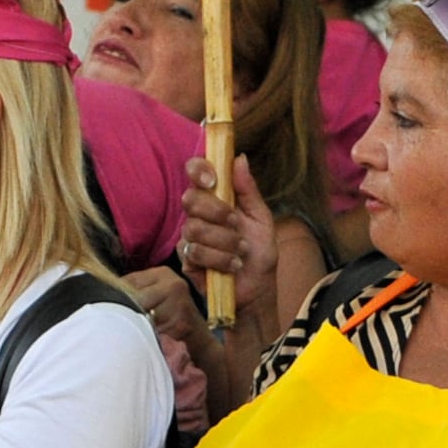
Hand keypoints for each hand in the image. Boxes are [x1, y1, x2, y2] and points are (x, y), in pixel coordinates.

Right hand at [178, 151, 274, 301]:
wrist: (258, 289)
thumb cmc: (259, 253)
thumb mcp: (261, 218)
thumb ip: (248, 190)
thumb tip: (239, 158)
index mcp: (216, 198)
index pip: (195, 173)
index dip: (198, 170)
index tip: (212, 180)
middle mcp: (199, 215)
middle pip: (189, 199)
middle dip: (215, 211)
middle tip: (235, 223)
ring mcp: (190, 237)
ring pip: (193, 228)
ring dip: (223, 241)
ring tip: (241, 251)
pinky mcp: (186, 260)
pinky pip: (194, 252)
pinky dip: (219, 259)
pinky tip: (232, 265)